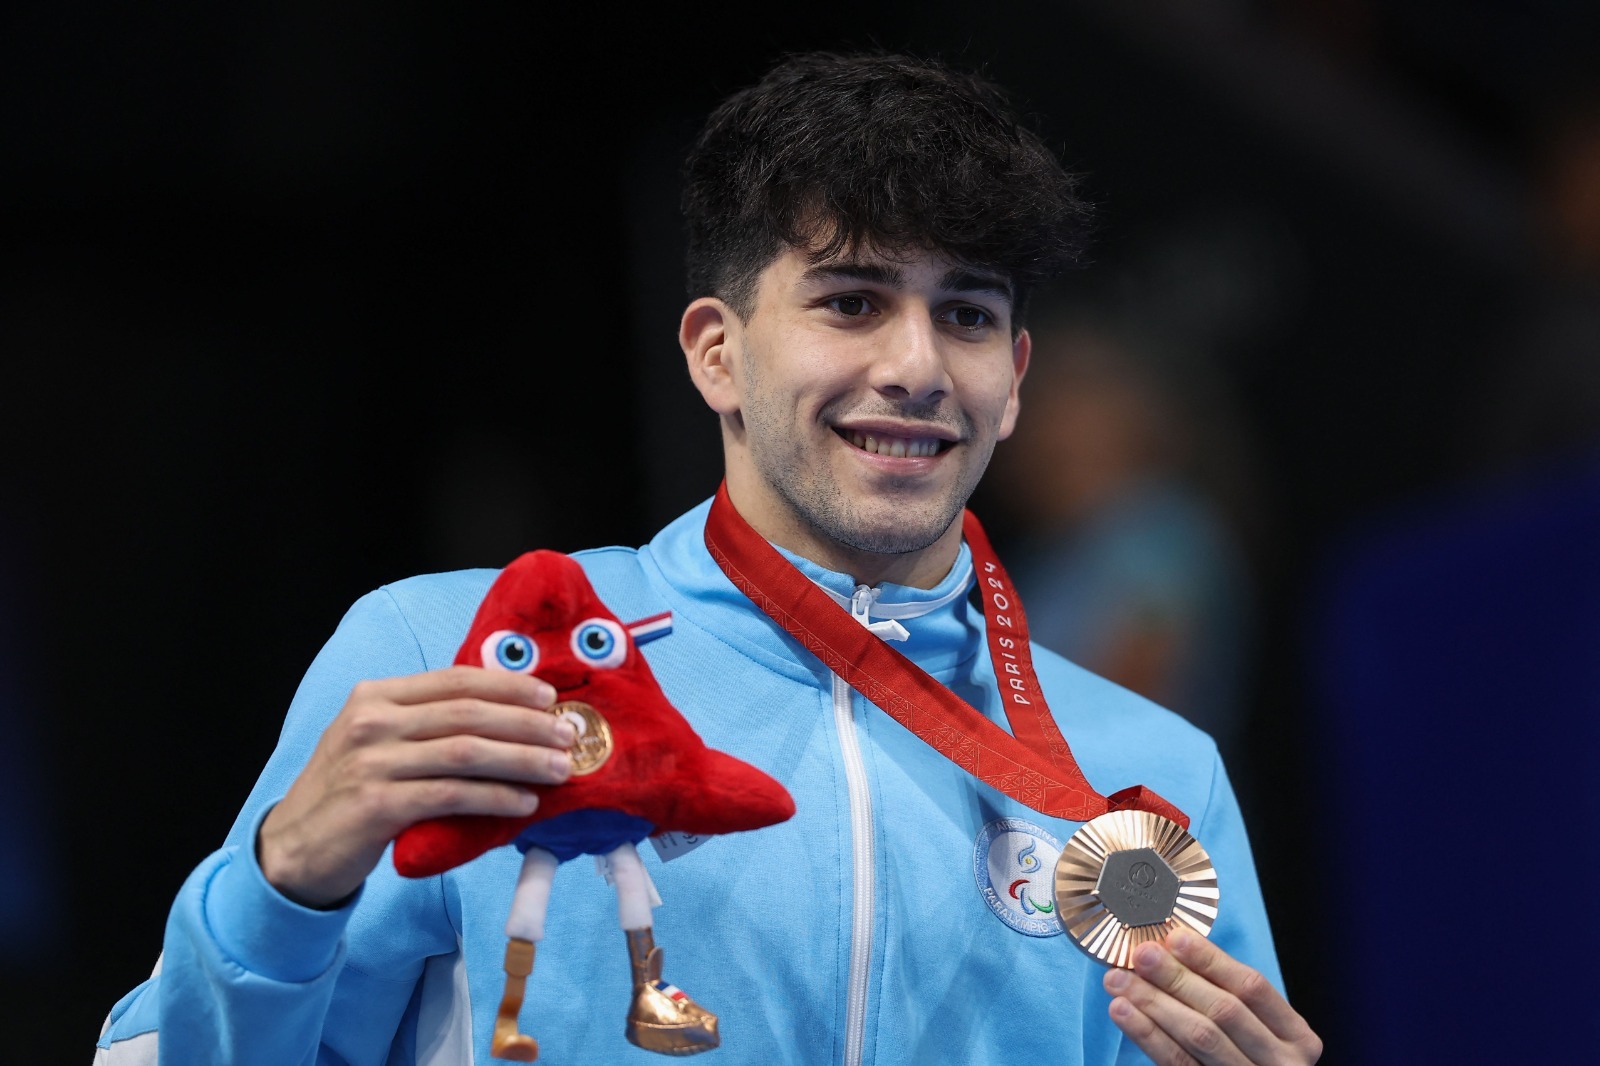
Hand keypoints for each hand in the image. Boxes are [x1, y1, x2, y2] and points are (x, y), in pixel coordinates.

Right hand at [258, 667, 574, 906]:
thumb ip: (426, 725)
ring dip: (522, 759)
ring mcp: (371, 762)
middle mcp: (371, 721)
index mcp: (376, 696)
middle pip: (468, 713)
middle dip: (527, 723)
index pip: (455, 680)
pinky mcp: (376, 806)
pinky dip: (495, 798)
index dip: (508, 686)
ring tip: (559, 769)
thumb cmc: (349, 793)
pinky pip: (452, 795)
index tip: (549, 697)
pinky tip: (524, 805)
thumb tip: (508, 718)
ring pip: (467, 752)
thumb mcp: (378, 743)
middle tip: (568, 735)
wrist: (292, 850)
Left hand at [1103, 927, 1321, 1064]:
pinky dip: (1147, 1034)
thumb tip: (1170, 947)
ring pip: (1199, 1036)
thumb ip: (1222, 991)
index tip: (1175, 938)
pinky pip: (1177, 1062)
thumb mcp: (1255, 1027)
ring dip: (1154, 1002)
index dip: (1211, 960)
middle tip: (1141, 955)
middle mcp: (1282, 1062)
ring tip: (1119, 980)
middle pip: (1224, 1010)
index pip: (1252, 987)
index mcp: (1296, 1036)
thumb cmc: (1249, 1056)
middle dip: (1177, 978)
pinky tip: (1124, 1012)